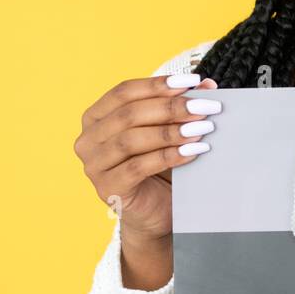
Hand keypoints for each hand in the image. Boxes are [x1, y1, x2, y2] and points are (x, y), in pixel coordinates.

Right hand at [73, 72, 220, 242]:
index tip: (192, 82)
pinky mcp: (107, 189)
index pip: (124, 92)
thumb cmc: (160, 166)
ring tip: (203, 127)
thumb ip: (183, 106)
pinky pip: (137, 167)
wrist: (157, 211)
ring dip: (171, 131)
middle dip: (171, 107)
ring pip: (131, 140)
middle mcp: (88, 139)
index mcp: (96, 117)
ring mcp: (93, 166)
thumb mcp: (169, 130)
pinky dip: (168, 156)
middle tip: (205, 106)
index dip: (158, 84)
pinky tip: (193, 151)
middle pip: (129, 114)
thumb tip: (207, 85)